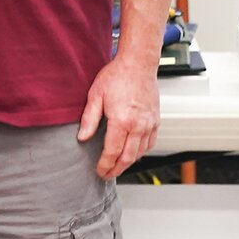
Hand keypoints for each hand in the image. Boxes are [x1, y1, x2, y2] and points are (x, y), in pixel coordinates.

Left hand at [77, 54, 159, 178]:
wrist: (138, 64)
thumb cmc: (117, 75)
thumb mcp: (95, 95)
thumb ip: (89, 119)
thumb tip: (82, 137)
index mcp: (122, 120)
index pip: (112, 152)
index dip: (105, 165)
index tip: (99, 170)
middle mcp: (138, 125)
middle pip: (128, 157)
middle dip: (116, 169)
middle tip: (107, 174)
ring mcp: (149, 124)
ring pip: (140, 153)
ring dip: (128, 163)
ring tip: (117, 166)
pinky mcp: (156, 121)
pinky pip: (150, 143)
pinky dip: (141, 152)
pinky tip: (132, 152)